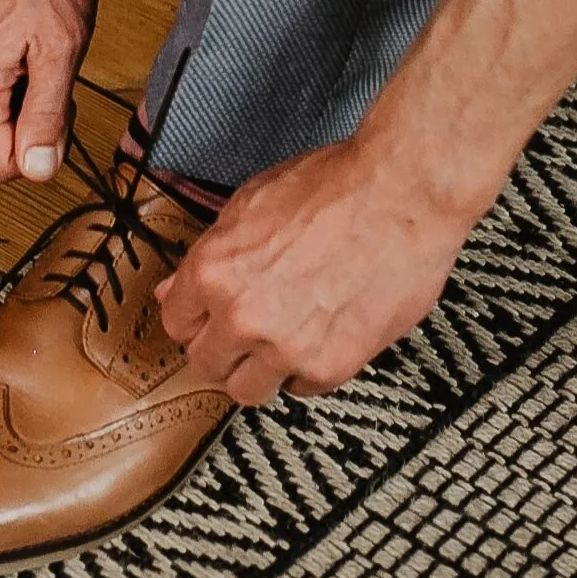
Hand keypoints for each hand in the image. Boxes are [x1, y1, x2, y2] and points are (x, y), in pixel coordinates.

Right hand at [0, 0, 96, 184]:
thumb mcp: (61, 48)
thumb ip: (48, 116)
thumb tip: (38, 172)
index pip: (2, 167)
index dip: (44, 147)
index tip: (61, 100)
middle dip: (33, 122)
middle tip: (53, 68)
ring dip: (23, 99)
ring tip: (38, 49)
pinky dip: (11, 80)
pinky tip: (24, 41)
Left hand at [156, 135, 473, 404]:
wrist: (401, 195)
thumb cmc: (333, 187)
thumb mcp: (251, 203)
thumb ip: (211, 253)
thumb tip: (177, 289)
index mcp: (214, 271)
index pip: (175, 323)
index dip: (194, 317)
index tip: (207, 317)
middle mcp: (242, 316)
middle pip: (205, 364)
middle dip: (222, 347)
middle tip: (246, 330)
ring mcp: (284, 347)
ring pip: (247, 390)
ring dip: (259, 369)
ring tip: (281, 340)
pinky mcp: (329, 367)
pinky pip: (300, 388)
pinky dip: (307, 370)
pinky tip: (320, 334)